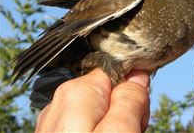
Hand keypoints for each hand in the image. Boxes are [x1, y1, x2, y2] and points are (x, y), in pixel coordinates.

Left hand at [35, 68, 149, 131]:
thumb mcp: (121, 131)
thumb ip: (131, 99)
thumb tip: (139, 73)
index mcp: (76, 92)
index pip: (116, 67)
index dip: (135, 84)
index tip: (140, 109)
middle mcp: (59, 101)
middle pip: (108, 89)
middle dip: (126, 106)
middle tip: (131, 130)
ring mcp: (52, 122)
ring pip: (99, 109)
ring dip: (115, 122)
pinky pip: (85, 125)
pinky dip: (100, 131)